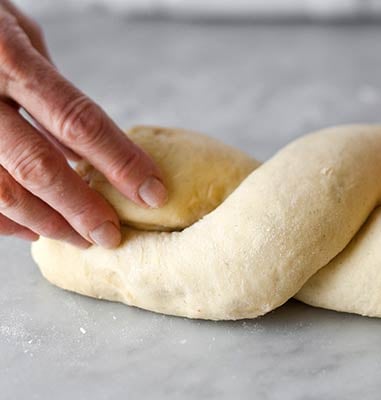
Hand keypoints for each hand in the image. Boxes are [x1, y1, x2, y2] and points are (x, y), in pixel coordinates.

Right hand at [0, 1, 167, 247]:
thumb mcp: (20, 36)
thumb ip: (50, 91)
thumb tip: (83, 147)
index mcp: (8, 58)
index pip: (77, 119)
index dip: (119, 162)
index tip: (152, 192)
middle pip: (39, 166)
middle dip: (81, 208)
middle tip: (112, 236)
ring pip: (2, 190)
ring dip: (47, 222)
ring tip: (81, 237)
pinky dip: (7, 219)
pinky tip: (34, 230)